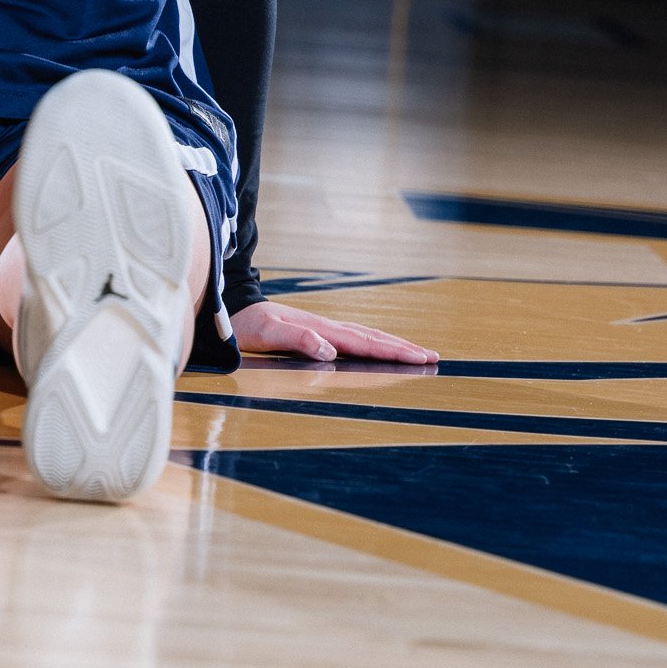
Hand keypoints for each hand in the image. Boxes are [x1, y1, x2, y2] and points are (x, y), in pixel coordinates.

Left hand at [232, 297, 437, 365]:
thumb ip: (298, 341)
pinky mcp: (316, 332)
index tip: (422, 358)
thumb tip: (330, 350)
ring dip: (392, 344)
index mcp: (322, 330)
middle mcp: (327, 327)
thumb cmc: (248, 326)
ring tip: (416, 352)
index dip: (394, 352)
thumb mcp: (268, 335)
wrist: (233, 309)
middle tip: (434, 357)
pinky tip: (376, 347)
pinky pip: (353, 338)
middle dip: (404, 348)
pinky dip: (373, 343)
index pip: (366, 343)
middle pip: (373, 337)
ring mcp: (323, 328)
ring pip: (366, 336)